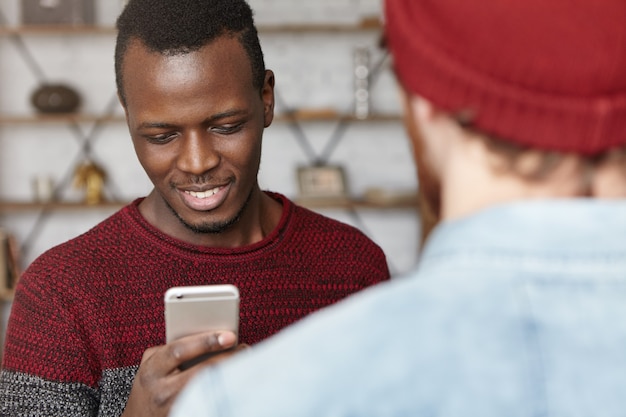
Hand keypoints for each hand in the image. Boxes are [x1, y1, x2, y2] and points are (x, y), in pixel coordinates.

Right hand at [121, 331, 246, 416]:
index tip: (229, 335)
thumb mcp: (151, 363)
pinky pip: (209, 402)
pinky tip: (235, 381)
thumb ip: (171, 347)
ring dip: (229, 375)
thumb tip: (207, 333)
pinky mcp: (186, 415)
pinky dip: (223, 390)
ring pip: (208, 389)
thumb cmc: (149, 385)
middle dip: (226, 359)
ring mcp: (174, 407)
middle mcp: (161, 391)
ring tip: (245, 362)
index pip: (180, 351)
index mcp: (151, 370)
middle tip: (244, 348)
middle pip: (201, 372)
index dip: (206, 341)